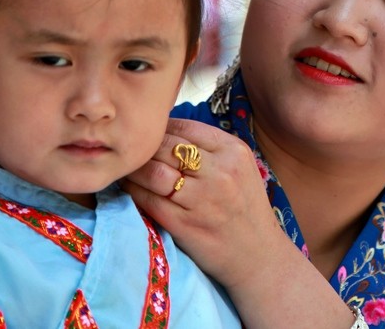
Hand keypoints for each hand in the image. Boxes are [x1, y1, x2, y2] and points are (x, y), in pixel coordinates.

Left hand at [125, 118, 364, 328]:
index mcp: (233, 152)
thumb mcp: (240, 168)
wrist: (258, 256)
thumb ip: (209, 148)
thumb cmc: (245, 209)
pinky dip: (133, 190)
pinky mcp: (184, 224)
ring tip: (126, 167)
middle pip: (165, 146)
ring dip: (134, 167)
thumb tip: (165, 129)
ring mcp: (201, 199)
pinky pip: (147, 199)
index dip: (161, 129)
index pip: (185, 127)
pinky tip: (129, 187)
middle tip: (130, 149)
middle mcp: (219, 172)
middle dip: (145, 147)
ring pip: (152, 170)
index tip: (149, 134)